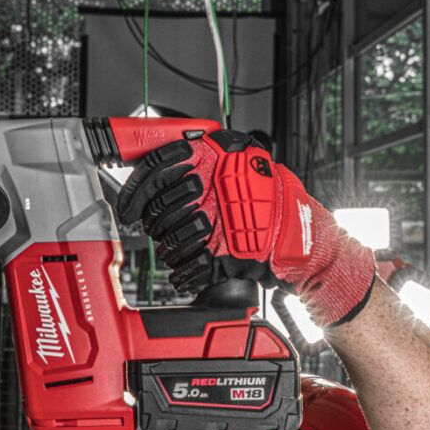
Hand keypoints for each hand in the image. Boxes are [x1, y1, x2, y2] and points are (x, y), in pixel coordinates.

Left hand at [115, 130, 375, 327]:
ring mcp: (215, 223)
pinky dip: (181, 274)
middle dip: (153, 222)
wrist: (303, 238)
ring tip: (179, 248)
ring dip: (168, 248)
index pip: (157, 167)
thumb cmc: (275, 202)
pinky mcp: (220, 256)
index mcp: (215, 158)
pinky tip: (187, 270)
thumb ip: (208, 156)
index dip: (135, 189)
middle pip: (158, 207)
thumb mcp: (244, 162)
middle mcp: (212, 189)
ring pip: (168, 239)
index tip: (126, 205)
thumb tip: (167, 158)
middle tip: (156, 226)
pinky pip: (184, 267)